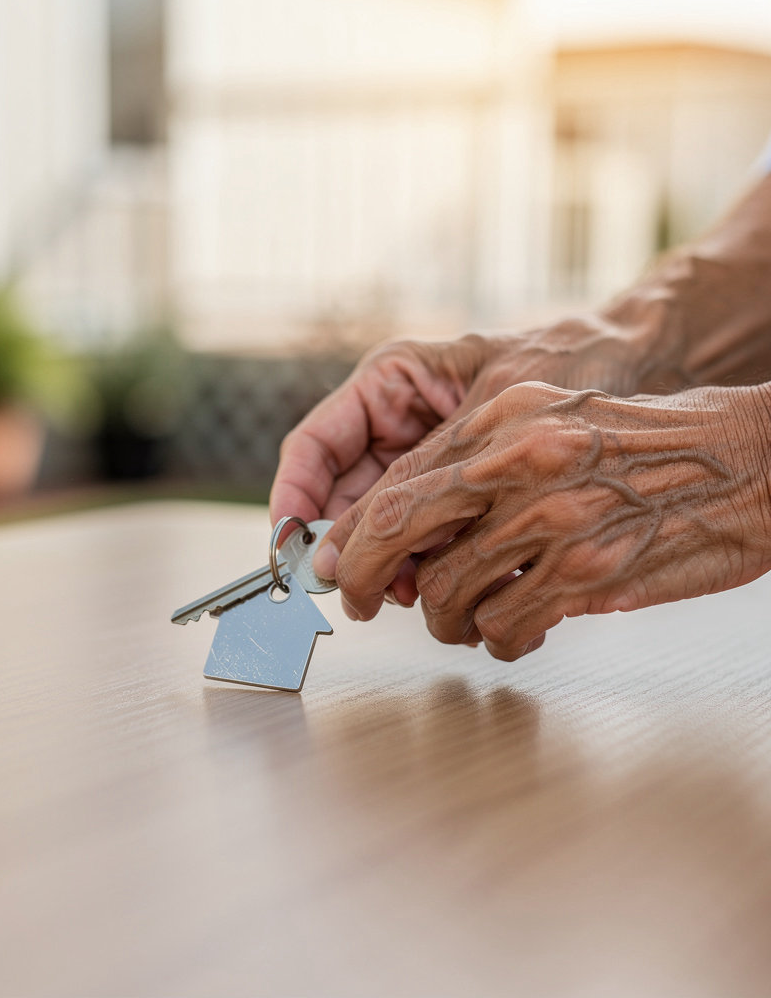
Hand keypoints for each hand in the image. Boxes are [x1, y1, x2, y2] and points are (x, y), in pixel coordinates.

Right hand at [271, 314, 661, 602]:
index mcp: (390, 381)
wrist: (643, 364)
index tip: (289, 554)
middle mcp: (397, 421)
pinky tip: (463, 583)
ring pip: (384, 526)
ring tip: (428, 594)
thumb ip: (416, 483)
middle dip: (352, 548)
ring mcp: (426, 458)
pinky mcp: (457, 492)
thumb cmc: (571, 362)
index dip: (291, 502)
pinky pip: (428, 535)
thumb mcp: (487, 422)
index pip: (313, 446)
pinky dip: (437, 565)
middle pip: (343, 496)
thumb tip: (343, 546)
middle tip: (366, 595)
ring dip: (397, 565)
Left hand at [317, 381, 770, 659]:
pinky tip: (512, 635)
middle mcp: (520, 462)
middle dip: (362, 577)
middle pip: (400, 529)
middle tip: (358, 602)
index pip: (400, 483)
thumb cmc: (650, 445)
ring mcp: (553, 519)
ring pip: (448, 591)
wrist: (749, 461)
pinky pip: (504, 626)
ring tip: (464, 621)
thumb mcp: (555, 424)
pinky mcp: (587, 573)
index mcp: (504, 421)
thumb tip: (412, 526)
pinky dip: (497, 641)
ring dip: (444, 619)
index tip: (332, 562)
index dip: (353, 532)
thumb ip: (482, 466)